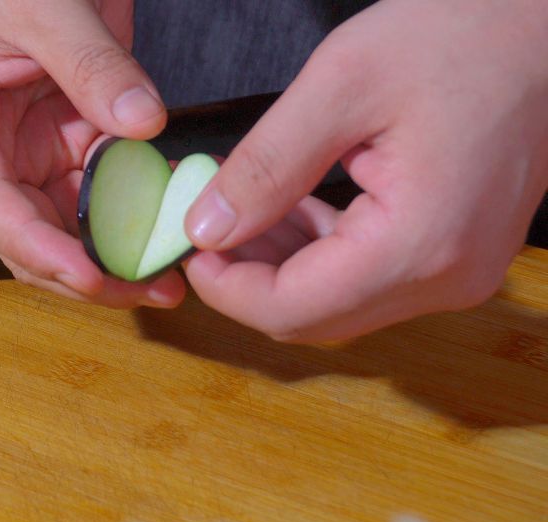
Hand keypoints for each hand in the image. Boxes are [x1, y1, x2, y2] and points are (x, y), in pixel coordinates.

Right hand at [0, 0, 186, 307]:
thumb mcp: (43, 3)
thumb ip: (91, 66)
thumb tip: (143, 126)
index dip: (38, 249)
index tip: (92, 276)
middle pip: (26, 231)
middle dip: (84, 269)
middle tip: (150, 289)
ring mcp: (25, 145)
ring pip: (64, 221)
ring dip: (114, 248)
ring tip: (169, 274)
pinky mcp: (65, 133)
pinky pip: (99, 184)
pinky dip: (134, 205)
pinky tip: (169, 219)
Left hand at [182, 0, 547, 341]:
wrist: (544, 24)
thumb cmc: (463, 33)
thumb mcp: (342, 85)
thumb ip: (267, 167)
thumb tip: (205, 229)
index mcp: (421, 243)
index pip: (293, 310)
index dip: (225, 288)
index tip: (185, 243)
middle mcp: (447, 277)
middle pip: (313, 318)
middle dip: (245, 280)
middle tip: (204, 224)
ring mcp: (457, 271)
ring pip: (337, 303)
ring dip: (277, 267)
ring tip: (237, 207)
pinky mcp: (455, 254)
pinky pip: (367, 278)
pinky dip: (318, 253)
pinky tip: (287, 208)